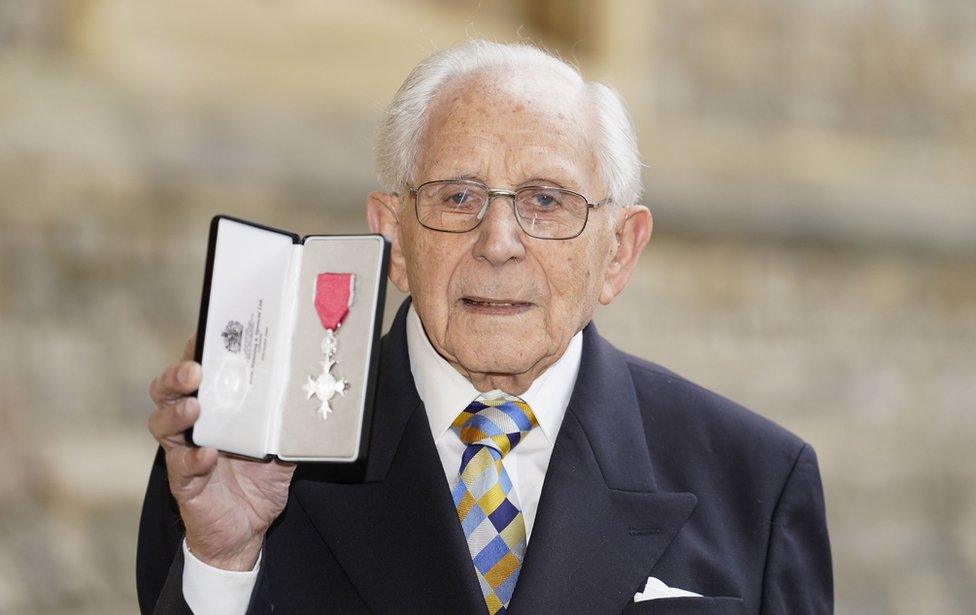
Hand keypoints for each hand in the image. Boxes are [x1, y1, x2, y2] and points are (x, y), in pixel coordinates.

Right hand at [147, 334, 295, 570]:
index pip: (198, 372)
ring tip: (194, 408)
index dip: (195, 351)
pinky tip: (209, 456)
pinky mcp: (184, 483)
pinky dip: (194, 460)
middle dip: (175, 377)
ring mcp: (183, 453)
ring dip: (177, 414)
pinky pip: (181, 468)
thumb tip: (316, 396)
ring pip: (163, 425)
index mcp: (215, 408)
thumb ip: (291, 423)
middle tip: (193, 370)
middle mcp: (193, 425)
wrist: (247, 529)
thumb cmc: (259, 479)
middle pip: (168, 392)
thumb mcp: (282, 446)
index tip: (203, 333)